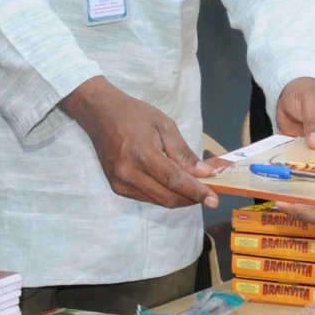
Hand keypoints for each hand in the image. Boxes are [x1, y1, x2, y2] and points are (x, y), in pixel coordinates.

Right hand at [63, 77, 215, 208]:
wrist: (100, 114)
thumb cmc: (135, 115)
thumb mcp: (164, 125)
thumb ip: (183, 152)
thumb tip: (204, 174)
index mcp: (142, 154)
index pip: (174, 180)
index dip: (196, 192)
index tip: (214, 200)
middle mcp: (129, 173)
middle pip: (167, 196)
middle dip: (191, 199)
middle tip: (209, 195)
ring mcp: (120, 183)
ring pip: (158, 200)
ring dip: (179, 198)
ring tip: (194, 189)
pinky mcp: (117, 187)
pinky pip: (147, 197)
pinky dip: (163, 194)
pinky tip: (173, 185)